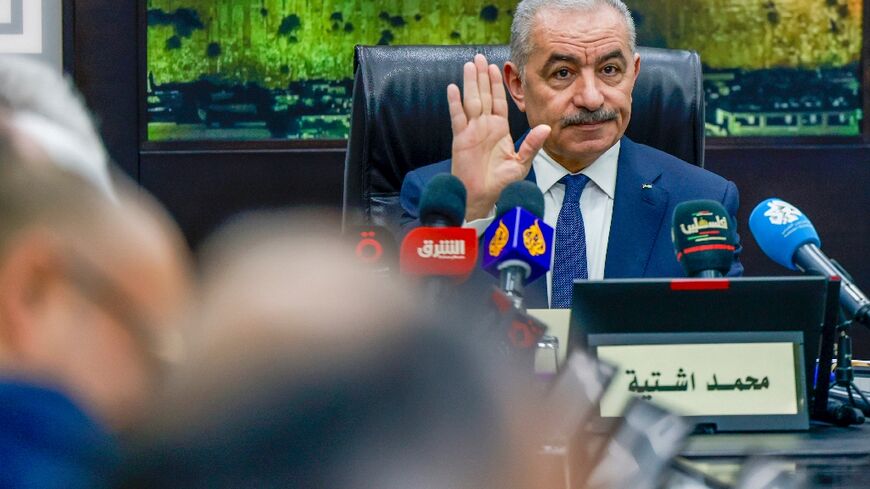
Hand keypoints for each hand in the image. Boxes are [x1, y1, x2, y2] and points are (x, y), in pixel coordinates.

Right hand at [448, 54, 550, 220]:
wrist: (483, 198)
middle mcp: (484, 127)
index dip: (496, 84)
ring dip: (469, 83)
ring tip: (468, 65)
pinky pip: (458, 118)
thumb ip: (532, 144)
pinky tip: (453, 88)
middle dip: (481, 77)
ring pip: (470, 101)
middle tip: (479, 57)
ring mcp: (471, 132)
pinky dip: (455, 103)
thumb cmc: (501, 183)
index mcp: (499, 130)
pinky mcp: (460, 139)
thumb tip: (546, 127)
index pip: (498, 101)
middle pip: (482, 96)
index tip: (496, 67)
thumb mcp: (521, 162)